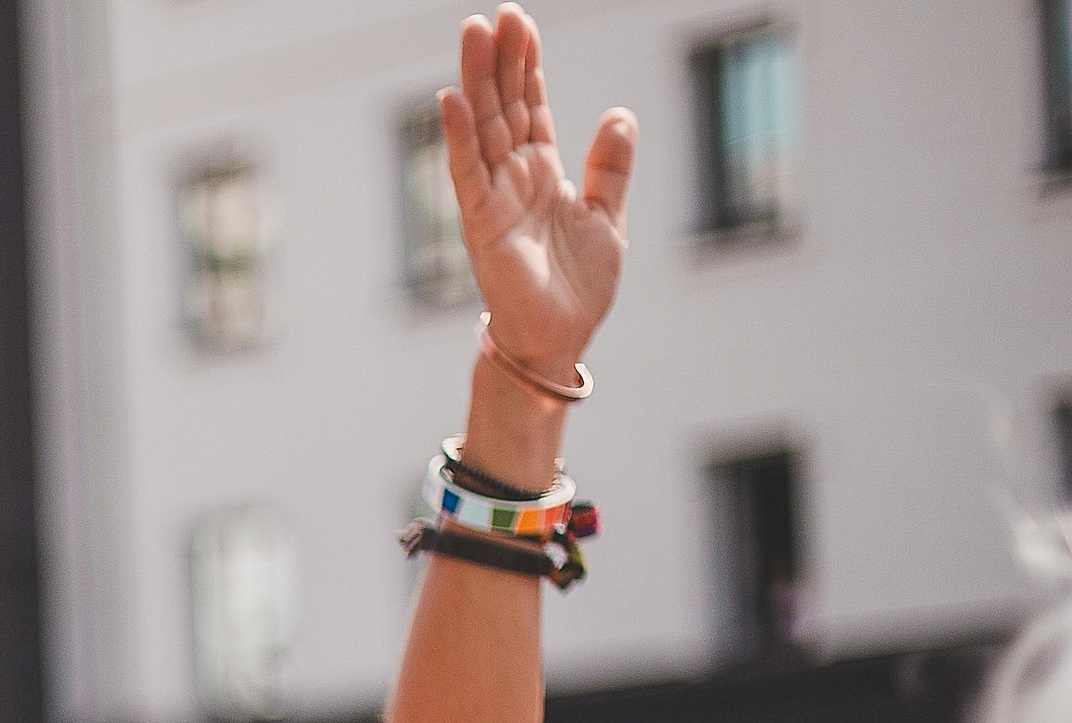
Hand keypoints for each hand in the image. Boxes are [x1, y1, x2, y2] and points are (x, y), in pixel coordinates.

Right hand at [442, 5, 635, 377]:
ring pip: (483, 127)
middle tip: (495, 14)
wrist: (559, 340)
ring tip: (474, 34)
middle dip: (499, 59)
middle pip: (503, 105)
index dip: (527, 64)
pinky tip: (452, 99)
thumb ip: (609, 166)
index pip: (531, 105)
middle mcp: (512, 177)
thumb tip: (619, 112)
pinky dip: (459, 136)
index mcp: (542, 171)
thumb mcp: (608, 216)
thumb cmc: (577, 288)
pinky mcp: (481, 224)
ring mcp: (493, 197)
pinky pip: (467, 172)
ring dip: (476, 81)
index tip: (520, 23)